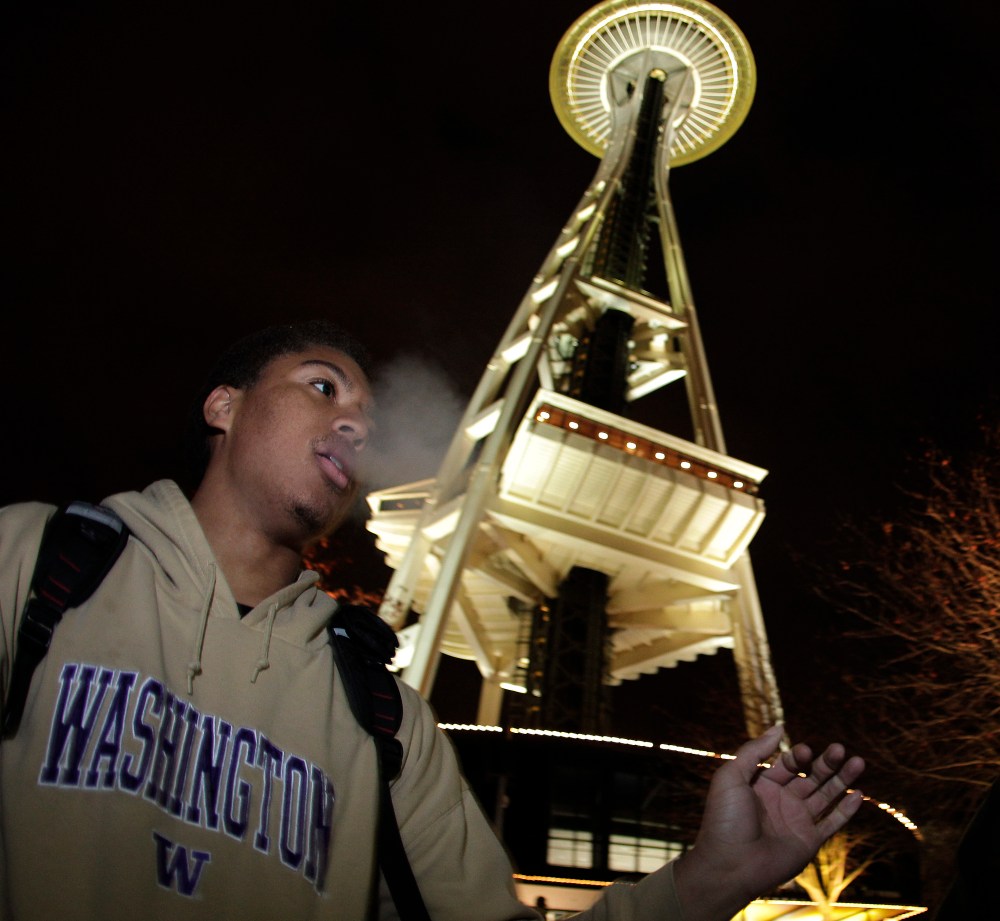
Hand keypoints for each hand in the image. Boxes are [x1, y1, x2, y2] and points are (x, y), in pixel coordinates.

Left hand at [673, 725, 864, 920]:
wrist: (730, 864)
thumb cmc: (725, 818)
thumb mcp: (732, 776)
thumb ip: (754, 750)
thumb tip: (779, 727)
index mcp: (762, 784)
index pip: (787, 763)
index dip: (798, 755)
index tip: (804, 751)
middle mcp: (781, 800)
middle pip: (810, 776)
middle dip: (826, 762)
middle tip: (841, 749)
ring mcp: (797, 821)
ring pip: (826, 796)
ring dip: (842, 780)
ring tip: (858, 762)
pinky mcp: (809, 841)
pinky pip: (832, 822)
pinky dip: (847, 809)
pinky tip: (859, 794)